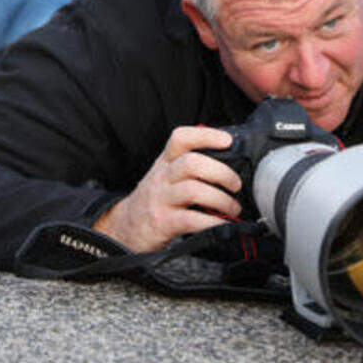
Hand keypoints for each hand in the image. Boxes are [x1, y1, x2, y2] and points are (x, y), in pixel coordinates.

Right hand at [93, 126, 241, 251]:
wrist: (126, 226)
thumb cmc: (155, 199)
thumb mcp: (166, 175)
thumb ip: (191, 166)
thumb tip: (231, 162)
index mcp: (166, 162)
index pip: (181, 138)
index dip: (206, 135)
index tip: (227, 141)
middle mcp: (162, 177)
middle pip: (191, 163)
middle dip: (221, 172)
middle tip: (236, 184)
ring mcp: (161, 199)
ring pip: (193, 190)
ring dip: (221, 199)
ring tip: (233, 207)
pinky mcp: (163, 222)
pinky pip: (191, 220)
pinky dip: (213, 222)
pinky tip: (223, 224)